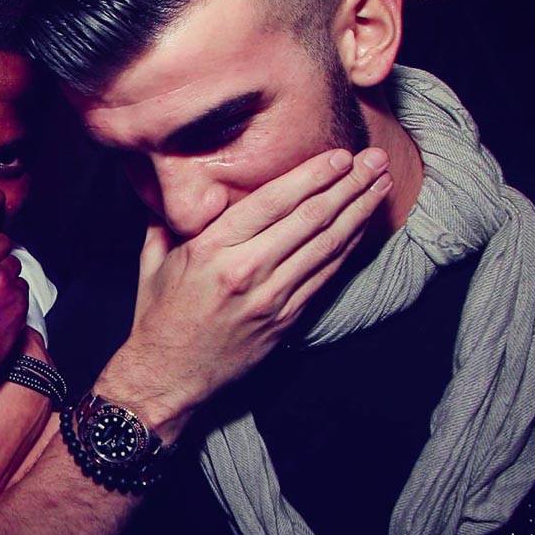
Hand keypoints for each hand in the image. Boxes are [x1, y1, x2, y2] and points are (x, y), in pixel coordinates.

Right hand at [97, 147, 391, 441]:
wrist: (167, 378)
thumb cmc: (158, 318)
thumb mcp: (153, 262)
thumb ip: (167, 221)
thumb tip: (181, 191)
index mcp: (211, 250)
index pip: (272, 202)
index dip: (312, 175)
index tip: (340, 156)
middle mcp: (245, 271)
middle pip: (309, 219)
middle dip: (348, 185)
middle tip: (375, 160)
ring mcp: (270, 298)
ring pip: (325, 246)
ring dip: (358, 213)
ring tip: (381, 186)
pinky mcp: (284, 320)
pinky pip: (324, 277)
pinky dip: (347, 249)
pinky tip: (361, 228)